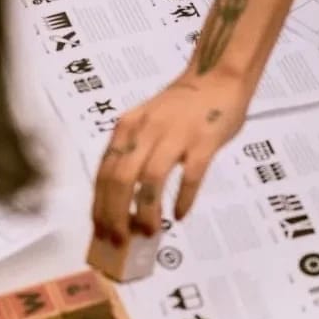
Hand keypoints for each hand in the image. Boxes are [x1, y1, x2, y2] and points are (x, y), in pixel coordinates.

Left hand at [92, 72, 248, 240]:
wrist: (218, 77)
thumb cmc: (184, 106)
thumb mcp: (148, 124)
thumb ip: (136, 153)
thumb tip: (126, 200)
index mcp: (128, 128)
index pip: (104, 172)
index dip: (100, 206)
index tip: (101, 231)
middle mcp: (146, 130)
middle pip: (120, 179)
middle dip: (116, 215)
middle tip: (120, 241)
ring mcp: (175, 135)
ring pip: (150, 180)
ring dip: (146, 212)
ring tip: (149, 232)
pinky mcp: (203, 141)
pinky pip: (189, 176)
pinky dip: (183, 199)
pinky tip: (180, 214)